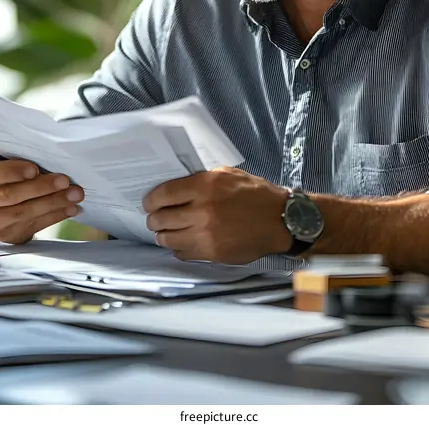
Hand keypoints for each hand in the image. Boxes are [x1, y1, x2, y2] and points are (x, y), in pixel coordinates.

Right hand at [0, 160, 84, 243]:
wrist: (3, 205)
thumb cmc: (9, 176)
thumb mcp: (8, 164)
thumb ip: (21, 161)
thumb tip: (52, 155)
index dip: (12, 171)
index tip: (35, 169)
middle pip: (9, 195)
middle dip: (40, 187)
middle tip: (64, 181)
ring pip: (23, 212)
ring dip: (53, 202)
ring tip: (74, 195)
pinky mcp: (6, 235)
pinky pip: (34, 225)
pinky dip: (55, 215)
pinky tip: (70, 208)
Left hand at [143, 167, 290, 262]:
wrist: (279, 219)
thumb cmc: (254, 193)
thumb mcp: (227, 174)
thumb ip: (201, 179)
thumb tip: (176, 185)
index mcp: (204, 186)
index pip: (162, 195)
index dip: (150, 200)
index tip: (148, 203)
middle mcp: (201, 210)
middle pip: (160, 218)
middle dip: (154, 218)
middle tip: (157, 217)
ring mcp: (205, 234)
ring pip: (167, 238)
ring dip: (163, 234)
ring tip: (168, 230)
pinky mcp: (211, 253)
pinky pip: (182, 252)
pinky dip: (178, 247)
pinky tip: (184, 241)